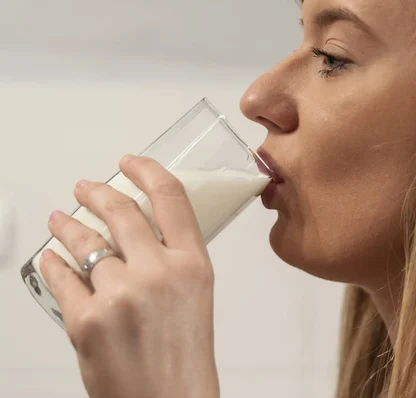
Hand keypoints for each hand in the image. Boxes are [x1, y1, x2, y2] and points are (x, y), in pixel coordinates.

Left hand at [40, 155, 218, 397]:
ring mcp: (119, 294)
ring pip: (84, 241)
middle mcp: (158, 271)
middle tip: (85, 188)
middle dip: (95, 192)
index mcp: (193, 264)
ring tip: (60, 220)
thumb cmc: (186, 355)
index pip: (171, 197)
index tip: (131, 162)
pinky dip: (54, 264)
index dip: (147, 170)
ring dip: (67, 225)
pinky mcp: (85, 320)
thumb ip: (174, 258)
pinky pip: (61, 277)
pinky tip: (53, 260)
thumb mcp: (196, 294)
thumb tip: (141, 231)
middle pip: (119, 210)